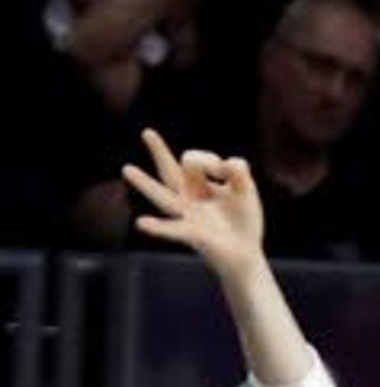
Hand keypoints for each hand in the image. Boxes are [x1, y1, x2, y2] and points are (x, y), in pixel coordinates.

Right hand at [123, 134, 268, 273]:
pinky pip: (173, 229)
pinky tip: (141, 223)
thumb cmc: (241, 220)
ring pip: (162, 196)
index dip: (211, 160)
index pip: (195, 160)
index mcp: (197, 184)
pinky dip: (158, 227)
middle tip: (147, 132)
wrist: (245, 254)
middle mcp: (186, 197)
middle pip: (169, 170)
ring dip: (144, 184)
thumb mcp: (246, 191)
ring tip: (126, 169)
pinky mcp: (192, 234)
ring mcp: (186, 215)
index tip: (225, 171)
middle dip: (159, 151)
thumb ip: (239, 172)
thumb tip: (227, 162)